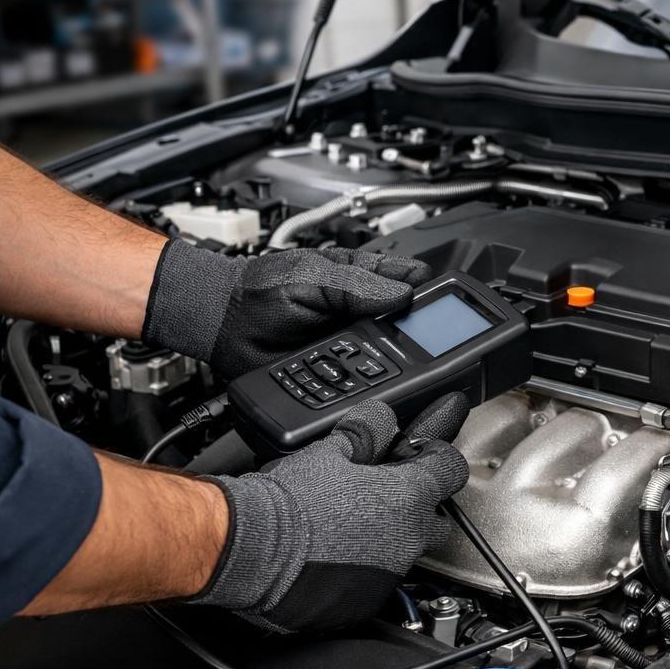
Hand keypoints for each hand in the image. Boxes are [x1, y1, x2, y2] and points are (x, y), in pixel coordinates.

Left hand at [143, 240, 431, 377]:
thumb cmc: (259, 291)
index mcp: (364, 281)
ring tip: (407, 370)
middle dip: (421, 340)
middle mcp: (363, 315)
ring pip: (392, 363)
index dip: (433, 299)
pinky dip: (372, 392)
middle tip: (434, 346)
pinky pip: (364, 389)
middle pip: (410, 330)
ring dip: (398, 369)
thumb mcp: (312, 277)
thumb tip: (404, 295)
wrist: (222, 325)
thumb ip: (357, 286)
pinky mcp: (337, 379)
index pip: (414, 287)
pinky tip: (377, 391)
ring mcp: (352, 348)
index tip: (447, 311)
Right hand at [194, 394, 469, 631]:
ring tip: (349, 529)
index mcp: (408, 497)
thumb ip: (368, 430)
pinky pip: (378, 584)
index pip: (452, 470)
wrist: (247, 548)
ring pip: (406, 554)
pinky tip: (337, 558)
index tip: (424, 458)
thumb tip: (382, 418)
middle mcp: (409, 540)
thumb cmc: (286, 501)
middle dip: (419, 507)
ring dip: (389, 541)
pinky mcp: (364, 605)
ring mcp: (389, 576)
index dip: (438, 460)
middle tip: (385, 497)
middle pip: (437, 519)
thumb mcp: (330, 449)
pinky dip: (364, 572)